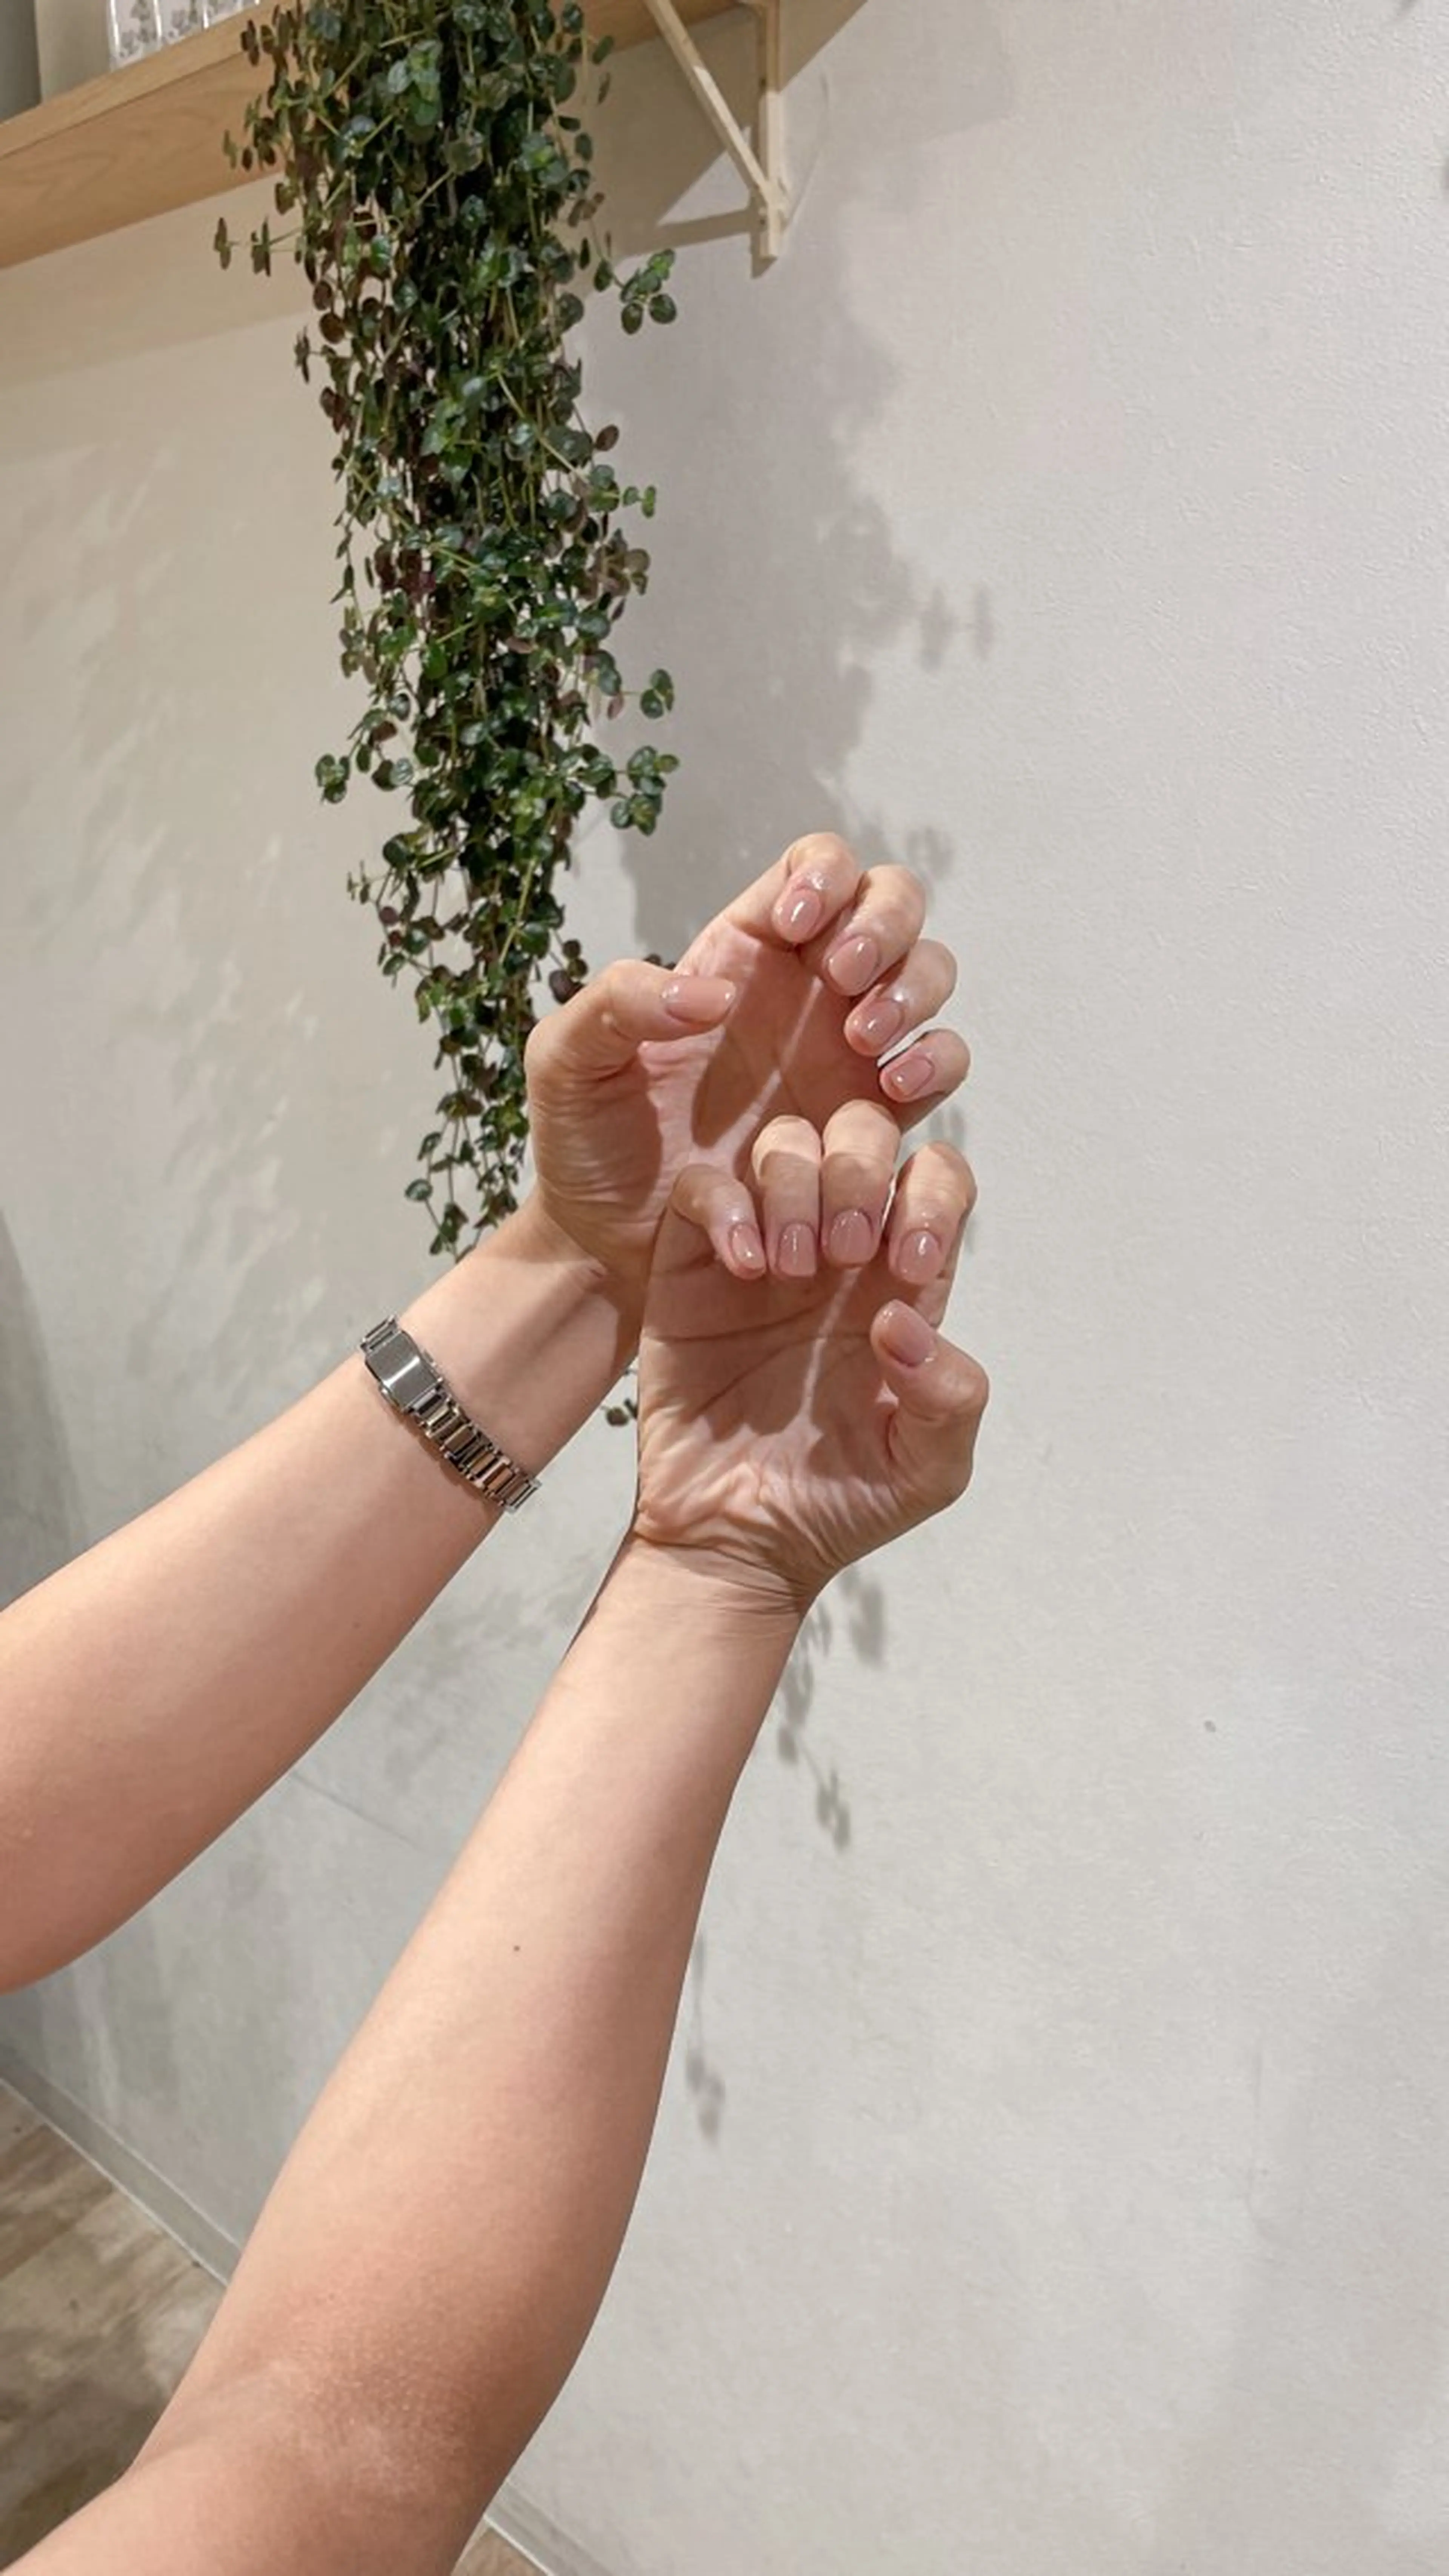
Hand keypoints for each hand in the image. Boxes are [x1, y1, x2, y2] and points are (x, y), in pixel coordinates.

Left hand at [523, 833, 968, 1309]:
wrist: (615, 1247)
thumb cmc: (588, 1147)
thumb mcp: (566, 1062)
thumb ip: (617, 1004)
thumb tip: (714, 996)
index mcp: (741, 953)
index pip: (814, 866)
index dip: (825, 875)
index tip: (795, 927)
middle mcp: (807, 990)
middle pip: (892, 903)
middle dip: (885, 924)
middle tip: (841, 979)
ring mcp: (848, 1051)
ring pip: (928, 974)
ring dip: (913, 990)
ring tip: (861, 1040)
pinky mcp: (872, 1119)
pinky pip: (939, 1067)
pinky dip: (935, 1062)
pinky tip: (890, 1090)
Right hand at [630, 1116, 987, 1610]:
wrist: (735, 1541)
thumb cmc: (837, 1504)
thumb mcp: (925, 1469)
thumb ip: (949, 1399)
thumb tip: (909, 1322)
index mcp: (901, 1281)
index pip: (937, 1180)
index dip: (935, 1194)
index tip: (911, 1265)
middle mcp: (838, 1249)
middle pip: (865, 1134)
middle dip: (862, 1169)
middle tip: (846, 1255)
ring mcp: (763, 1248)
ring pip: (785, 1141)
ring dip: (797, 1183)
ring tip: (792, 1270)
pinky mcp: (693, 1264)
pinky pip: (705, 1186)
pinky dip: (724, 1204)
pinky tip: (745, 1267)